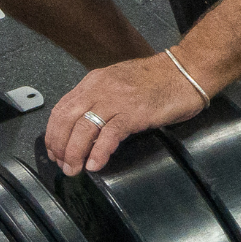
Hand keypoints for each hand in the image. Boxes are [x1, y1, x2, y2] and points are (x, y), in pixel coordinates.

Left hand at [45, 52, 208, 174]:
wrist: (186, 72)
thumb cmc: (160, 79)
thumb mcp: (121, 83)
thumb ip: (103, 98)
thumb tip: (90, 124)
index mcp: (94, 82)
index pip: (62, 108)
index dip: (53, 133)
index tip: (55, 151)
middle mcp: (100, 89)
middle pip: (66, 120)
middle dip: (60, 146)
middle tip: (63, 165)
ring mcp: (117, 101)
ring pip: (83, 129)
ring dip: (75, 153)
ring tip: (75, 169)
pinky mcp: (134, 113)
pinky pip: (109, 135)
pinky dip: (99, 152)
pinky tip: (96, 165)